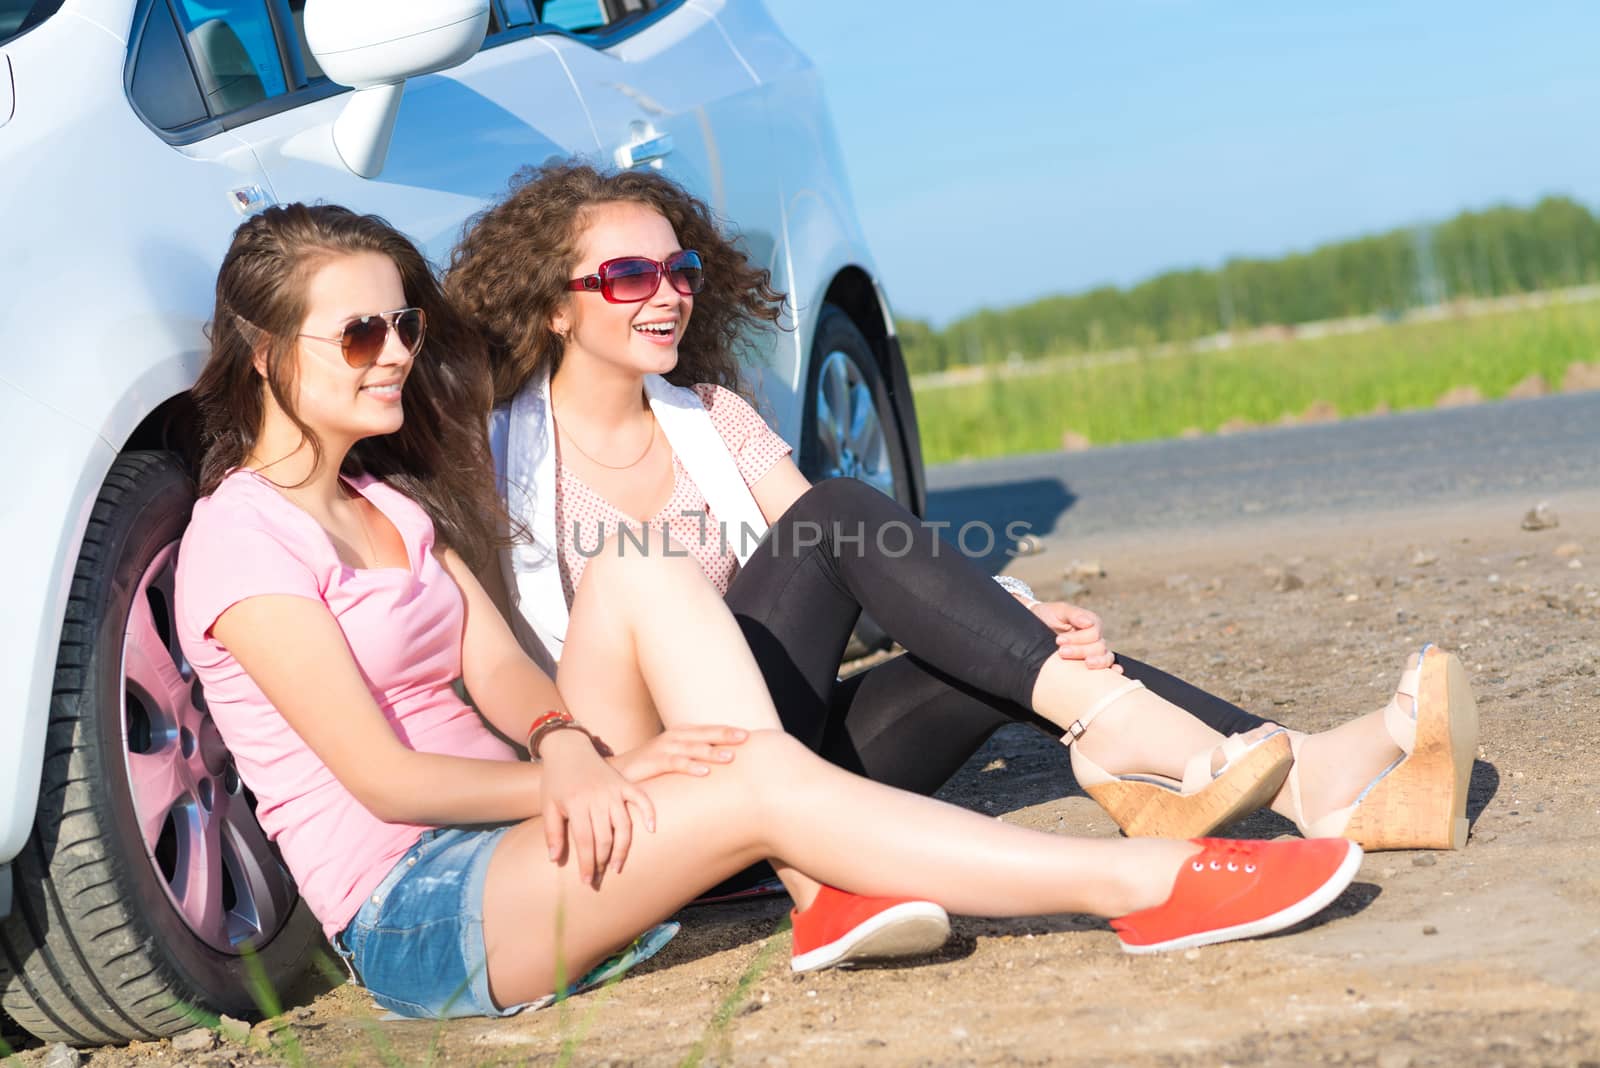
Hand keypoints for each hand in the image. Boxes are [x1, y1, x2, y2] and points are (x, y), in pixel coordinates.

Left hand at [539, 730, 655, 886]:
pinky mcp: (624, 783)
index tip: (587, 881)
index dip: (587, 864)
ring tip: (616, 866)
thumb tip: (555, 860)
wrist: (569, 748)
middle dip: (602, 862)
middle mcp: (598, 798)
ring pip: (623, 826)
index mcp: (577, 804)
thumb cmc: (556, 779)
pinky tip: (651, 829)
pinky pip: (641, 798)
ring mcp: (613, 790)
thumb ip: (552, 832)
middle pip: (605, 838)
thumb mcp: (548, 805)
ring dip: (622, 849)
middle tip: (599, 878)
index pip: (585, 841)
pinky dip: (648, 812)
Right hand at [614, 725, 749, 782]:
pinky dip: (689, 766)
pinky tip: (704, 772)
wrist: (617, 772)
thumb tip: (719, 764)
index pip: (707, 730)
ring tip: (730, 757)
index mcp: (680, 735)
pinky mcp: (652, 762)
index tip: (748, 735)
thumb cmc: (649, 768)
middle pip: (703, 734)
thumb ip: (693, 758)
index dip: (726, 731)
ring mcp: (662, 749)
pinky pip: (673, 763)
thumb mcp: (674, 759)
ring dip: (711, 752)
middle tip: (746, 737)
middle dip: (724, 735)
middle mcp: (673, 738)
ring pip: (691, 748)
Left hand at [1029, 601, 1121, 671]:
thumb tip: (1088, 623)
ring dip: (1096, 662)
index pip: (1094, 633)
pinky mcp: (1089, 663)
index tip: (1058, 640)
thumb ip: (1074, 614)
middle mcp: (1096, 638)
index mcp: (1091, 623)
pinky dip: (1113, 670)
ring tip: (1084, 665)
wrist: (1032, 629)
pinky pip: (1107, 667)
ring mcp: (1094, 652)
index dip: (1078, 638)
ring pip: (1105, 658)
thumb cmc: (1047, 616)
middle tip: (1061, 652)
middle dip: (1080, 651)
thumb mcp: (1059, 611)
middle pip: (1099, 647)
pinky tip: (1115, 673)